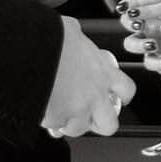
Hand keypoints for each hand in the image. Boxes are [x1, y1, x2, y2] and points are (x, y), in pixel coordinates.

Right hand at [41, 16, 135, 137]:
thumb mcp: (73, 32)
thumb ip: (79, 43)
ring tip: (57, 109)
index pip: (126, 90)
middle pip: (109, 124)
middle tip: (88, 116)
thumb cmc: (52, 38)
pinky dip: (48, 121)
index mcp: (103, 71)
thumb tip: (73, 36)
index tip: (115, 98)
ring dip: (68, 123)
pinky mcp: (59, 118)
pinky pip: (54, 126)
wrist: (33, 50)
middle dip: (99, 123)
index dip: (122, 97)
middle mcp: (95, 94)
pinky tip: (43, 109)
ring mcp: (78, 109)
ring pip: (78, 129)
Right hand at [121, 21, 160, 77]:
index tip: (137, 21)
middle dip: (138, 45)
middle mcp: (149, 39)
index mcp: (147, 22)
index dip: (129, 22)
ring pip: (149, 62)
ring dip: (158, 62)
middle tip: (151, 43)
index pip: (129, 21)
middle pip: (131, 44)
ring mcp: (159, 54)